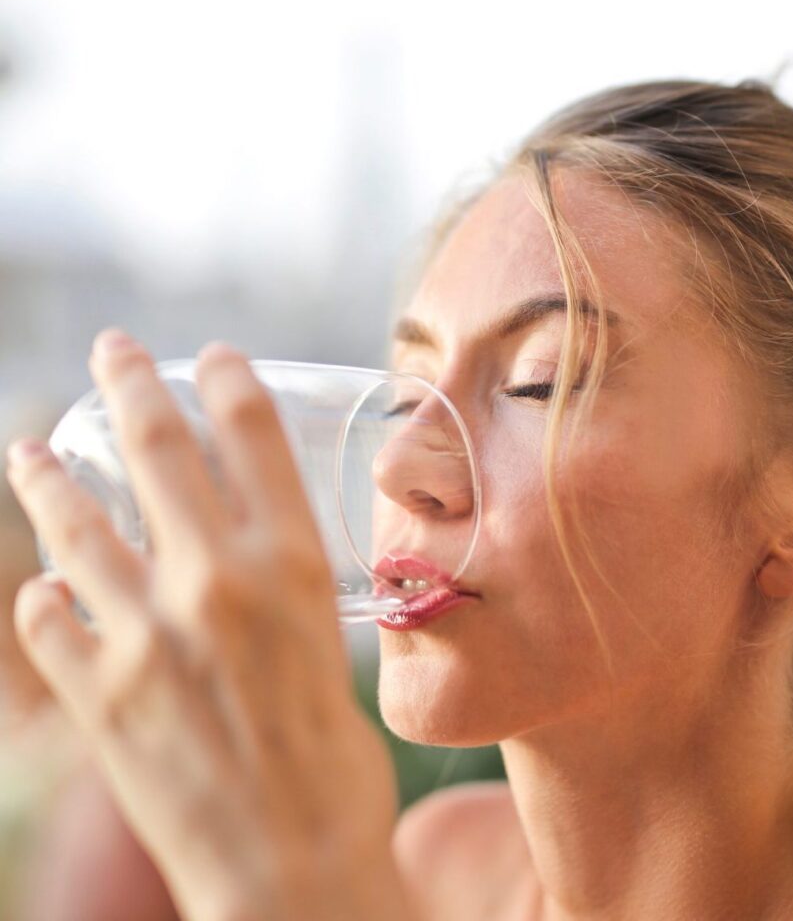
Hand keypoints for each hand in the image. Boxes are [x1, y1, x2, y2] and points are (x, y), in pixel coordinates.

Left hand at [5, 331, 413, 920]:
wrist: (292, 869)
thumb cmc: (336, 764)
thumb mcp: (336, 651)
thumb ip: (286, 595)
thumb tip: (245, 560)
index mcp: (294, 567)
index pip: (254, 436)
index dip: (228, 380)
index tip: (211, 356)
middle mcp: (217, 582)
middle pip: (159, 449)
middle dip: (130, 382)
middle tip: (114, 350)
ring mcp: (146, 635)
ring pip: (75, 525)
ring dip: (47, 478)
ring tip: (30, 450)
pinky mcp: (96, 695)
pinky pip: (47, 622)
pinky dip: (44, 599)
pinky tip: (47, 591)